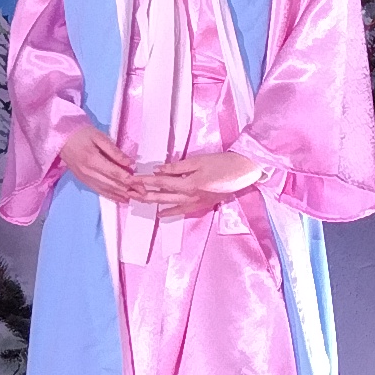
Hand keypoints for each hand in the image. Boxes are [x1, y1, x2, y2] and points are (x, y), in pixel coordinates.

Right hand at [55, 121, 140, 199]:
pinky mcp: (83, 181)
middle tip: (142, 193)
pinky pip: (98, 190)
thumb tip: (130, 163)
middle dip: (128, 189)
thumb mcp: (99, 136)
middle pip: (111, 184)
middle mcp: (88, 172)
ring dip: (121, 195)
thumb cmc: (81, 133)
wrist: (60, 138)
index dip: (129, 180)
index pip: (114, 173)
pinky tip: (120, 198)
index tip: (141, 183)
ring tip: (134, 197)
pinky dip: (111, 196)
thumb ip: (114, 151)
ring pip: (106, 190)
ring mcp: (84, 178)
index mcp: (92, 159)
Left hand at [135, 151, 265, 219]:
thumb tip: (158, 170)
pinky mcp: (203, 205)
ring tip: (140, 202)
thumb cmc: (223, 162)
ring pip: (170, 205)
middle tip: (129, 193)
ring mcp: (197, 203)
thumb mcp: (198, 161)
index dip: (145, 181)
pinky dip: (171, 212)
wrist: (244, 171)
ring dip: (154, 203)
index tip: (132, 180)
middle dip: (145, 194)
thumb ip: (177, 167)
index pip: (161, 183)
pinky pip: (183, 211)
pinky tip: (161, 213)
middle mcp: (191, 196)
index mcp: (189, 184)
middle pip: (163, 196)